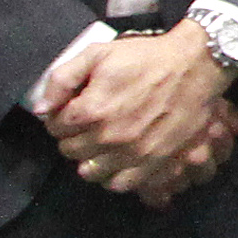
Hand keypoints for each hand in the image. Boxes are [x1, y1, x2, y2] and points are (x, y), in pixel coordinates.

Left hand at [48, 27, 237, 207]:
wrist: (195, 65)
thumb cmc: (145, 57)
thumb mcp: (97, 53)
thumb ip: (62, 79)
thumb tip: (41, 110)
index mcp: (91, 109)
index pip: (55, 127)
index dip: (59, 117)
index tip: (70, 111)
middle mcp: (109, 136)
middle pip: (70, 150)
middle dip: (72, 137)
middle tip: (86, 125)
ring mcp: (132, 153)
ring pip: (90, 171)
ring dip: (89, 158)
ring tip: (99, 144)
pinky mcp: (154, 161)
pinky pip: (121, 183)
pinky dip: (112, 176)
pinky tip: (116, 161)